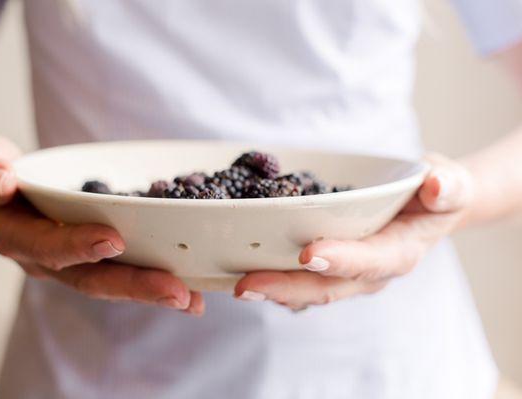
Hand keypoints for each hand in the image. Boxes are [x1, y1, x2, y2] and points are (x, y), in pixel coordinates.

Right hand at [0, 134, 204, 315]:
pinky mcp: (92, 258)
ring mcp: (70, 263)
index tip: (113, 239)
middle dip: (134, 286)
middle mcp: (46, 259)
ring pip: (111, 284)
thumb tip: (1, 180)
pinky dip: (155, 283)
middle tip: (177, 292)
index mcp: (17, 236)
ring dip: (151, 292)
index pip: (47, 246)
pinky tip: (191, 291)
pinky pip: (123, 273)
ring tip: (191, 299)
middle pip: (90, 279)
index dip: (78, 245)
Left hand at [234, 154, 474, 310]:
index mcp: (397, 253)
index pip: (368, 260)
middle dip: (286, 288)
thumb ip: (449, 186)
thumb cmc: (434, 195)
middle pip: (325, 287)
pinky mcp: (327, 268)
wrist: (425, 208)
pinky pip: (298, 280)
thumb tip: (436, 185)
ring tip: (237, 287)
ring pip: (306, 290)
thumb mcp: (450, 184)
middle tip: (246, 286)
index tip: (309, 254)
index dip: (341, 259)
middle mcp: (368, 272)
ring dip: (271, 291)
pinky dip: (271, 279)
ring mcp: (345, 275)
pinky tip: (239, 274)